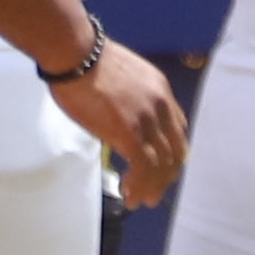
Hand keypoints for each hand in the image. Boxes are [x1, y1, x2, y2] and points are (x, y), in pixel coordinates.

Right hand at [54, 42, 187, 203]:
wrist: (76, 53)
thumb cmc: (86, 60)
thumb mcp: (122, 76)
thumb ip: (130, 98)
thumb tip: (119, 118)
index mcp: (160, 89)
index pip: (177, 129)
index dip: (171, 152)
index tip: (160, 166)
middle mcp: (160, 105)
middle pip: (175, 150)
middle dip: (165, 176)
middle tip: (152, 192)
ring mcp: (147, 120)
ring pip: (161, 164)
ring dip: (152, 187)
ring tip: (140, 201)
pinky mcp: (130, 133)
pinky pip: (143, 168)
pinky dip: (138, 185)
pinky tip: (128, 193)